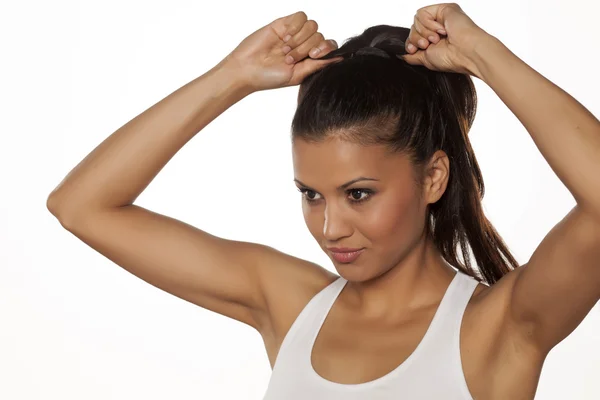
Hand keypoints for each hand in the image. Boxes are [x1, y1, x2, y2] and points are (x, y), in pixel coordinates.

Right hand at [221, 11, 342, 92]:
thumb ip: (318, 65)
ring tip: (284, 50)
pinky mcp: (284, 23)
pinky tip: (284, 37)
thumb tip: (340, 60)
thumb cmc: (269, 77)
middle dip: (306, 48)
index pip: (329, 46)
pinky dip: (295, 26)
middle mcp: (304, 44)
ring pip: (312, 26)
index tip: (313, 56)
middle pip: (320, 36)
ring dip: (299, 39)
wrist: (247, 69)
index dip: (325, 48)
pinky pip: (301, 16)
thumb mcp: (298, 75)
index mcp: (309, 58)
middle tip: (289, 58)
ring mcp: (294, 33)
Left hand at [401, 3, 489, 75]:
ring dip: (424, 32)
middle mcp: (437, 28)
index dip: (411, 42)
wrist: (465, 52)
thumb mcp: (425, 59)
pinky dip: (428, 24)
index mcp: (434, 40)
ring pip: (416, 21)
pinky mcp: (443, 9)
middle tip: (428, 44)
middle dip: (417, 38)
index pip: (413, 37)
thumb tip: (400, 55)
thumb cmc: (450, 58)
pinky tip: (441, 30)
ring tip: (437, 39)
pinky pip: (422, 13)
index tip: (414, 50)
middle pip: (413, 28)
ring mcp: (440, 17)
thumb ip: (412, 56)